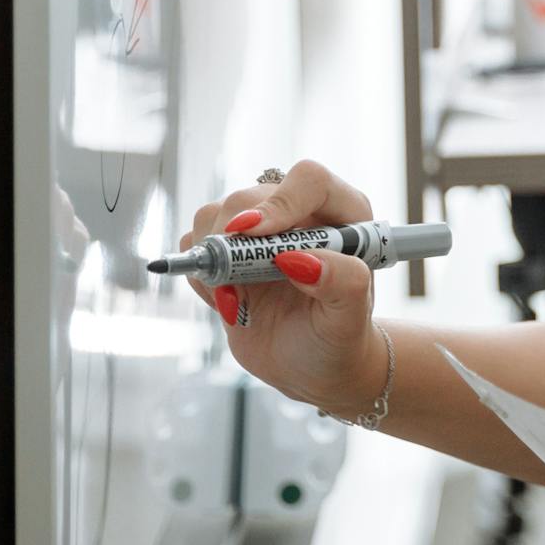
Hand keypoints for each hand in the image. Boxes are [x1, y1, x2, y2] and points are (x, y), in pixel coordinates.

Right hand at [180, 160, 382, 414]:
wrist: (312, 363)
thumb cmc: (339, 337)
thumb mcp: (348, 318)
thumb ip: (341, 283)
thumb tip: (297, 258)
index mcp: (342, 215)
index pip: (309, 181)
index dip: (279, 203)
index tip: (253, 235)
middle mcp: (299, 212)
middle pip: (248, 197)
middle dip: (234, 243)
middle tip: (238, 288)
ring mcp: (260, 230)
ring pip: (213, 216)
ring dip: (215, 260)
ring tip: (240, 300)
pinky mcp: (229, 250)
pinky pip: (195, 244)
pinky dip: (201, 275)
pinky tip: (230, 301)